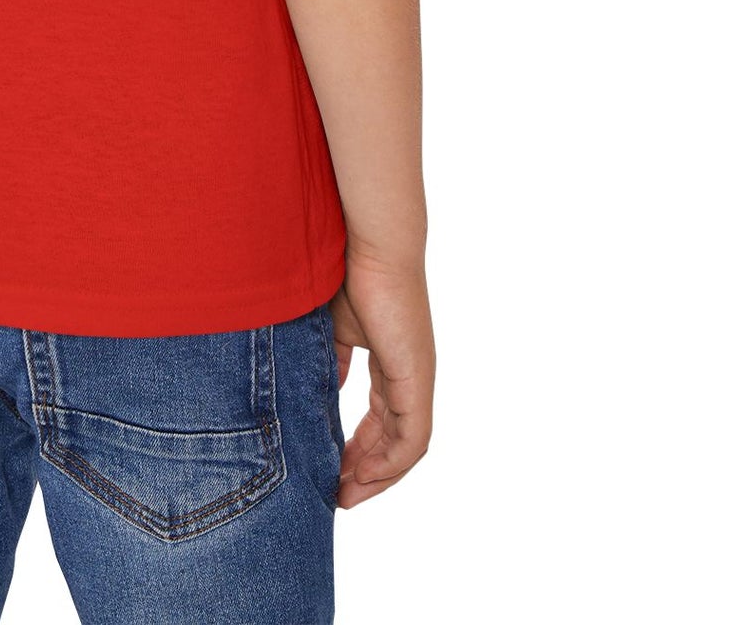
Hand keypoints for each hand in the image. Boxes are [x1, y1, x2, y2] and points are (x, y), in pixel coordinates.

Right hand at [328, 256, 433, 507]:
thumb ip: (328, 362)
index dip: (358, 447)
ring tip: (346, 494)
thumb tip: (318, 394)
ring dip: (377, 474)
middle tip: (337, 494)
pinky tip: (363, 476)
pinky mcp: (417, 378)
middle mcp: (409, 374)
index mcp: (389, 360)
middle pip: (393, 438)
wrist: (364, 241)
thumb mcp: (329, 328)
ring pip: (405, 445)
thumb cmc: (342, 271)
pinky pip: (412, 437)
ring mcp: (416, 377)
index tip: (331, 468)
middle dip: (365, 470)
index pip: (380, 417)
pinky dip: (389, 462)